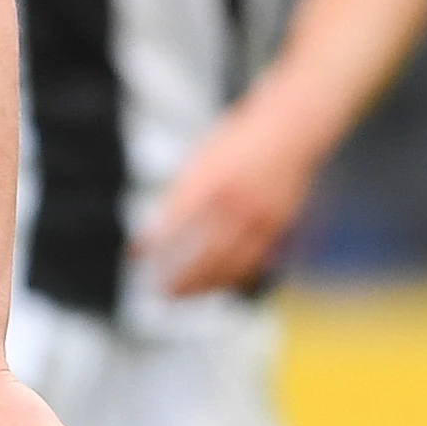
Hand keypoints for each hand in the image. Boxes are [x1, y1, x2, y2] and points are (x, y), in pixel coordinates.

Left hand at [136, 99, 322, 297]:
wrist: (290, 130)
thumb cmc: (240, 142)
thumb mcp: (202, 160)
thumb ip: (180, 194)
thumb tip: (154, 230)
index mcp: (212, 183)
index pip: (174, 224)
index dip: (153, 245)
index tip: (136, 257)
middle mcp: (236, 205)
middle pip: (203, 256)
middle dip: (179, 279)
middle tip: (160, 291)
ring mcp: (261, 219)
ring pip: (230, 267)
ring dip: (204, 286)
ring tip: (183, 295)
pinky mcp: (280, 228)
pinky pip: (254, 263)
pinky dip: (233, 277)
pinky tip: (217, 283)